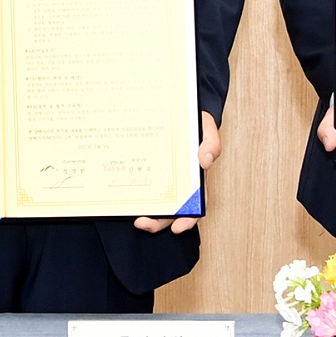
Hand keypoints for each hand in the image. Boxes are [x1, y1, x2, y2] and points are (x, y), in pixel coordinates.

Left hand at [136, 113, 221, 233]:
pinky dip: (136, 195)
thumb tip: (204, 162)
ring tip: (134, 216)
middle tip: (143, 223)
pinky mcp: (149, 170)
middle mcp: (179, 183)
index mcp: (196, 179)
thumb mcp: (207, 129)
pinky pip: (142, 186)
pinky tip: (125, 197)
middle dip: (159, 222)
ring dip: (146, 214)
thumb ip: (211, 144)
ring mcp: (163, 178)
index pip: (195, 205)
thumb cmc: (196, 123)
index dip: (188, 219)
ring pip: (156, 203)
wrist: (179, 109)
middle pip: (171, 210)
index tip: (178, 227)